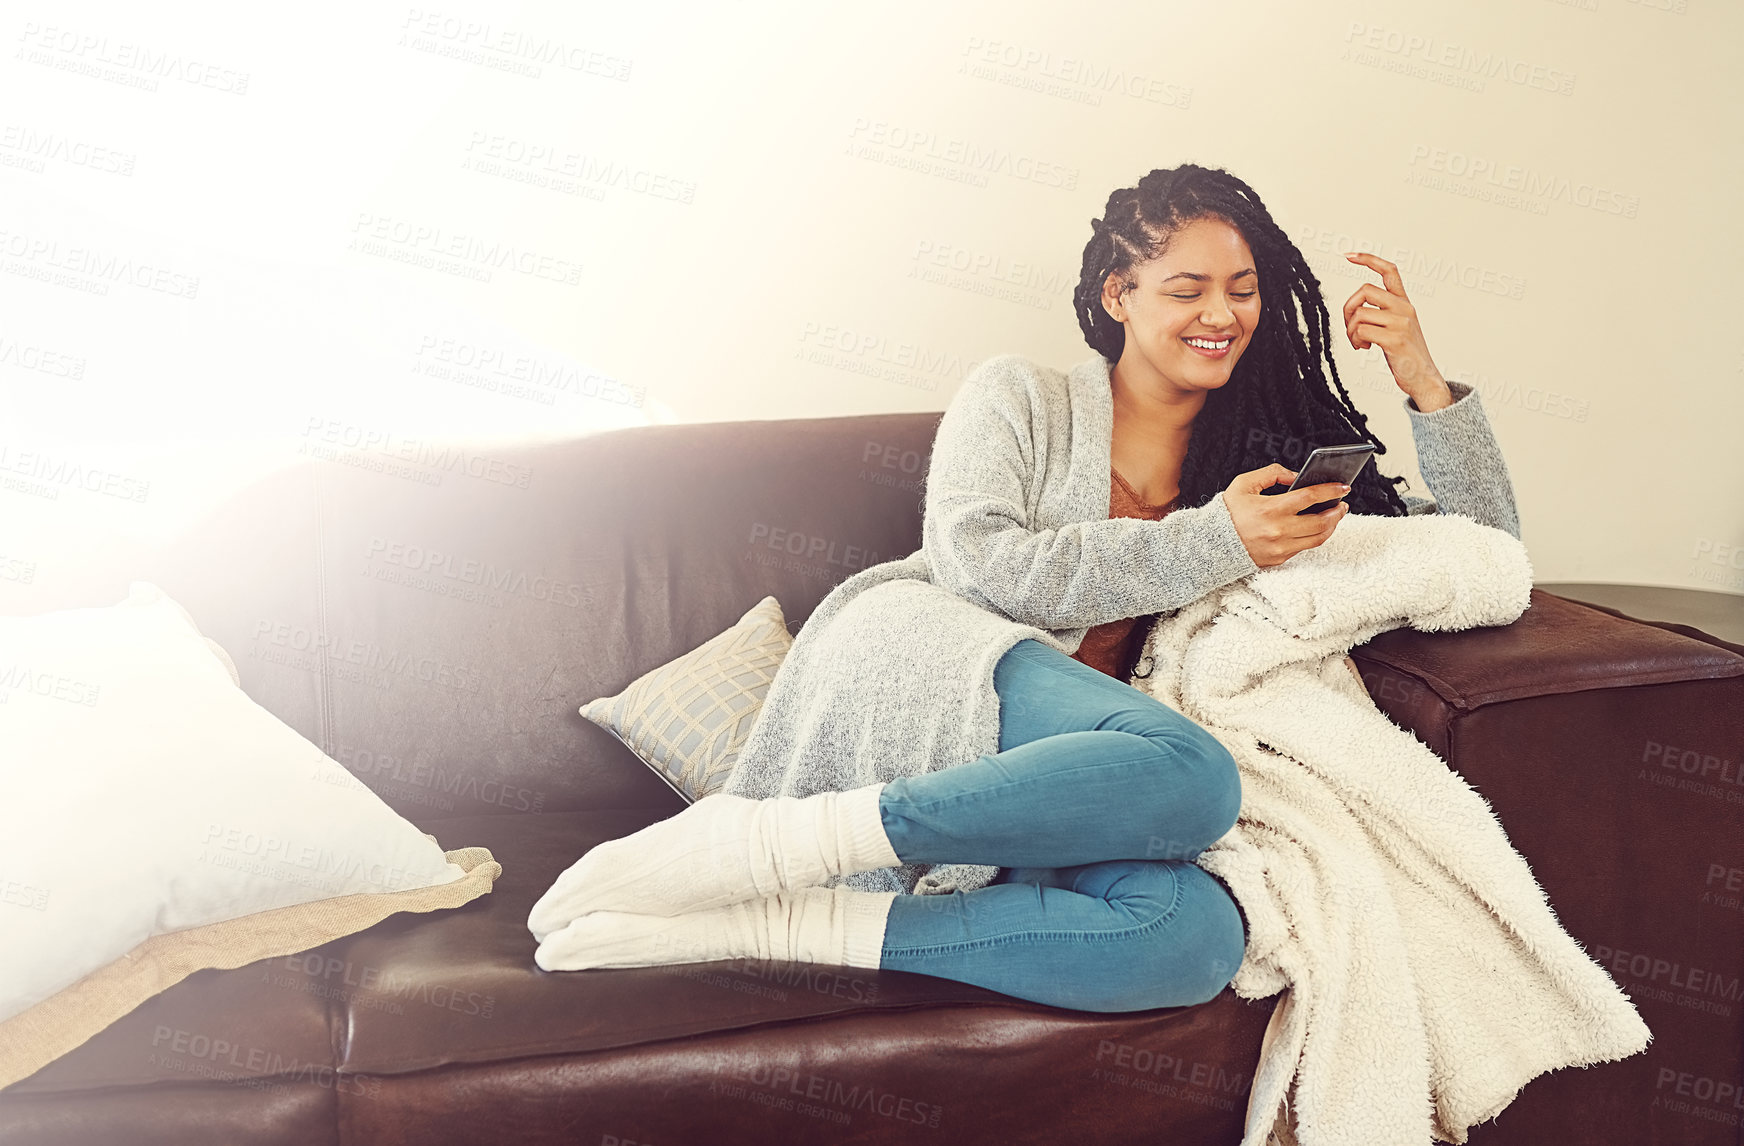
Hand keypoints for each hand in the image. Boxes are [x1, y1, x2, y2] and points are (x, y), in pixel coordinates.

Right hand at [1223, 464, 1349, 568]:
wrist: (1210, 543)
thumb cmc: (1227, 513)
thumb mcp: (1244, 484)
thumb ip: (1272, 473)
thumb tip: (1295, 476)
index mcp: (1270, 509)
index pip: (1310, 497)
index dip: (1331, 490)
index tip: (1343, 486)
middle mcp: (1278, 530)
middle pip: (1321, 521)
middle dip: (1337, 511)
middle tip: (1343, 503)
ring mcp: (1280, 547)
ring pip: (1318, 538)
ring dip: (1331, 526)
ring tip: (1335, 515)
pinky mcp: (1279, 558)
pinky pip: (1305, 547)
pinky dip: (1315, 536)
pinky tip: (1317, 526)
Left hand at [1341, 252, 1448, 404]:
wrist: (1424, 378)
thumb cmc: (1406, 354)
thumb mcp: (1397, 327)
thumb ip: (1382, 312)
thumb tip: (1356, 307)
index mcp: (1404, 303)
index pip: (1389, 271)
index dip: (1368, 260)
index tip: (1349, 255)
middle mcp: (1404, 308)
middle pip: (1365, 290)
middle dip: (1348, 308)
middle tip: (1350, 327)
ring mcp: (1400, 323)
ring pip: (1359, 313)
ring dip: (1350, 331)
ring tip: (1360, 342)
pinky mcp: (1395, 339)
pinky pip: (1361, 330)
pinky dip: (1356, 340)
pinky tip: (1365, 348)